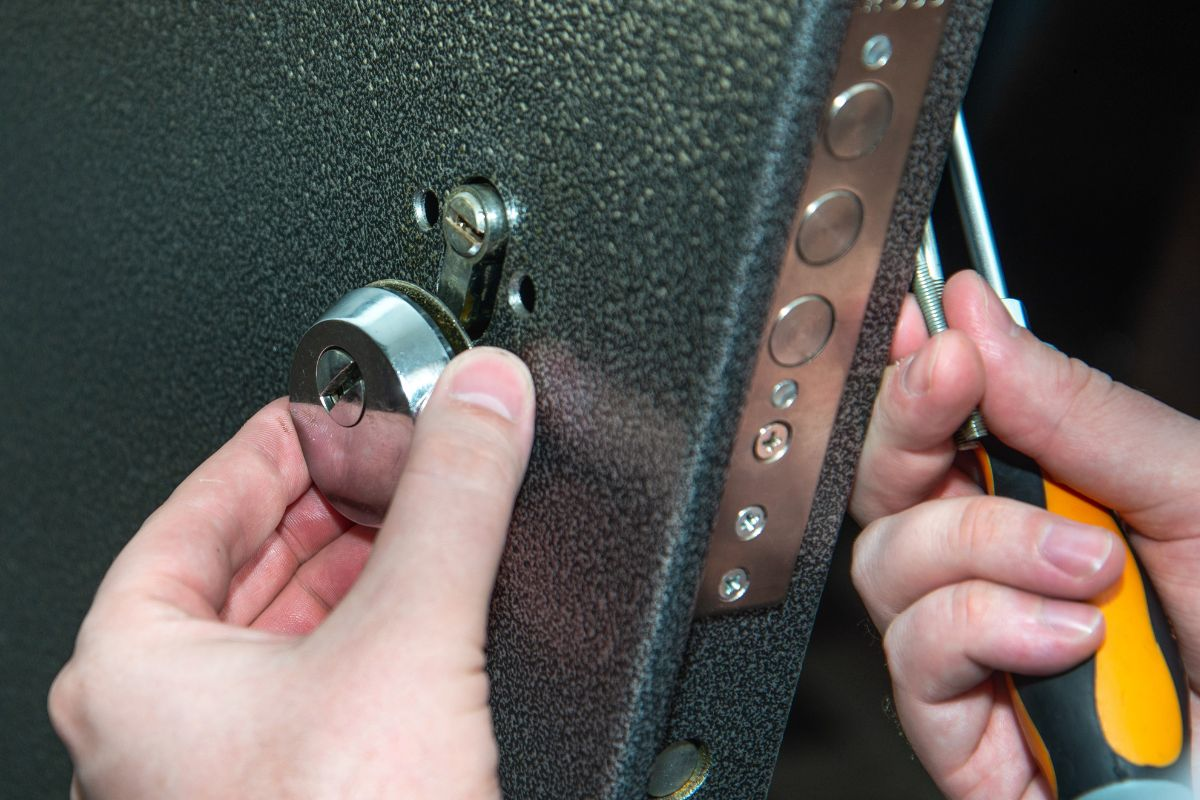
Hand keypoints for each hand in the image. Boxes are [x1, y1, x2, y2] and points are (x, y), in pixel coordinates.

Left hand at [48, 347, 534, 799]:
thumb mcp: (408, 645)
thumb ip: (451, 502)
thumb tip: (481, 400)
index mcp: (138, 660)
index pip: (217, 485)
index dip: (309, 429)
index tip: (375, 406)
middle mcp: (168, 710)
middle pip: (261, 544)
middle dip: (356, 492)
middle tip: (427, 458)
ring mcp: (230, 756)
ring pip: (302, 610)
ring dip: (379, 554)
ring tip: (445, 517)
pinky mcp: (298, 785)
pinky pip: (336, 668)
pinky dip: (390, 621)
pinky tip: (441, 605)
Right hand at [848, 271, 1199, 798]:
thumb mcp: (1190, 493)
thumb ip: (1079, 411)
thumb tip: (977, 319)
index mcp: (1042, 506)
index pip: (938, 427)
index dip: (912, 371)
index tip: (921, 324)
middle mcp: (989, 573)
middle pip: (882, 486)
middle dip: (908, 426)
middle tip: (952, 386)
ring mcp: (969, 652)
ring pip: (886, 563)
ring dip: (985, 544)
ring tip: (1091, 569)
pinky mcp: (956, 733)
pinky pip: (915, 651)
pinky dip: (989, 627)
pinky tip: (1069, 641)